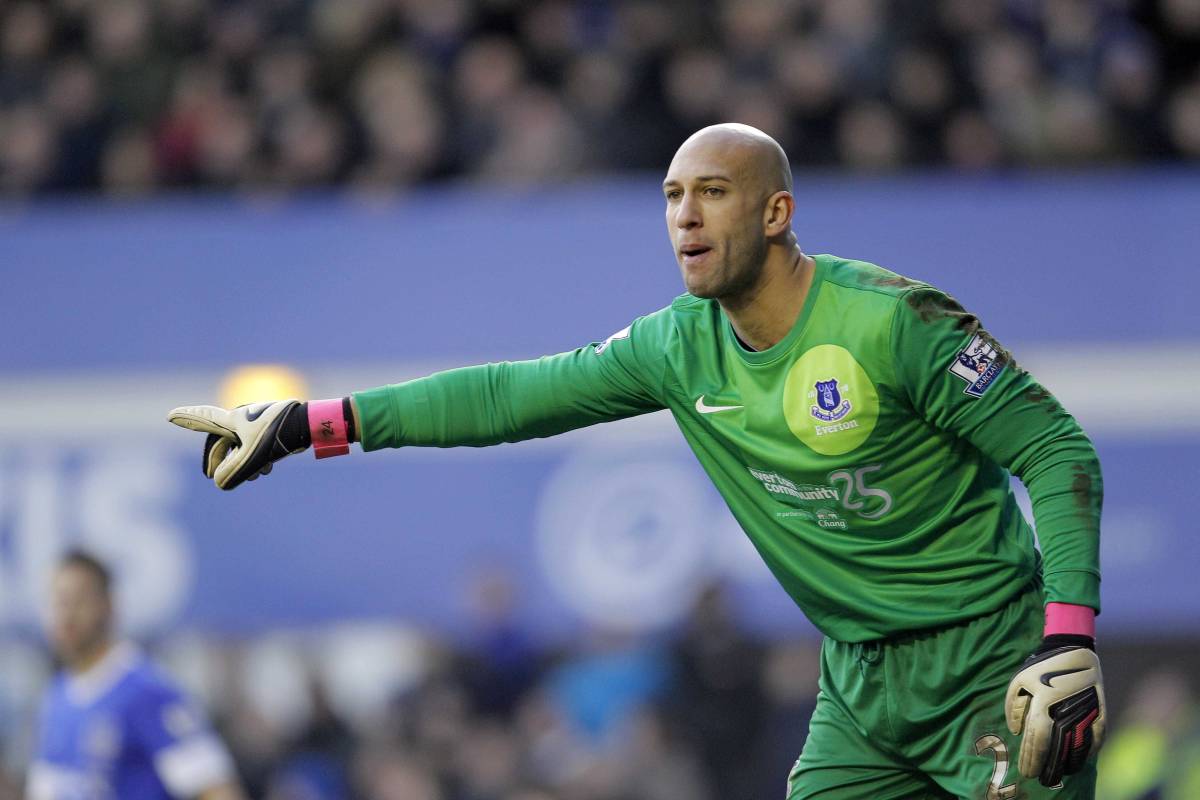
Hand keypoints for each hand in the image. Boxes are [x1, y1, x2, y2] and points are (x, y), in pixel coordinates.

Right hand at [168, 400, 308, 489]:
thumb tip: (220, 484)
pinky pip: (255, 446)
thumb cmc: (278, 435)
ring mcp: (256, 423)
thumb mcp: (253, 458)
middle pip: (222, 442)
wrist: (309, 425)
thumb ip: (233, 473)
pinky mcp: (269, 429)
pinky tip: (266, 470)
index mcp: (233, 419)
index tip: (170, 415)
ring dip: (243, 463)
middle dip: (220, 460)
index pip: (204, 419)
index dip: (187, 419)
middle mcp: (241, 418)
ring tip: (254, 476)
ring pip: (240, 446)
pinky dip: (256, 460)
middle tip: (213, 476)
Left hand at [1004, 635, 1105, 786]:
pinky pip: (1096, 739)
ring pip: (1079, 748)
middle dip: (1047, 767)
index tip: (1026, 772)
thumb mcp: (1019, 681)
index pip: (1037, 740)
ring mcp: (1086, 713)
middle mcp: (1066, 711)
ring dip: (1067, 765)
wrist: (1073, 650)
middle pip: (1057, 749)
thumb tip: (1017, 732)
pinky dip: (1088, 752)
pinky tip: (1079, 761)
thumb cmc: (1041, 666)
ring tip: (1058, 775)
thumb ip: (1014, 708)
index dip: (1031, 759)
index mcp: (1044, 703)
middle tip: (1039, 778)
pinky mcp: (1101, 712)